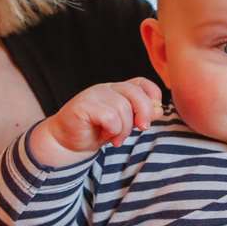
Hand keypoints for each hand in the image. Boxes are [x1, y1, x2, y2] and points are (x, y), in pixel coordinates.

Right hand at [31, 79, 162, 164]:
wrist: (68, 142)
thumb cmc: (96, 131)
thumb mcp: (124, 124)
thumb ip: (140, 115)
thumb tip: (159, 109)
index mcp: (118, 89)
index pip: (141, 83)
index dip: (153, 96)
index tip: (152, 116)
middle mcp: (106, 88)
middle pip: (136, 93)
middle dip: (144, 113)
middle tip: (142, 129)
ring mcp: (94, 95)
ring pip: (123, 108)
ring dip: (124, 129)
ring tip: (115, 137)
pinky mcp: (83, 106)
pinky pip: (109, 116)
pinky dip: (112, 130)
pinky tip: (105, 135)